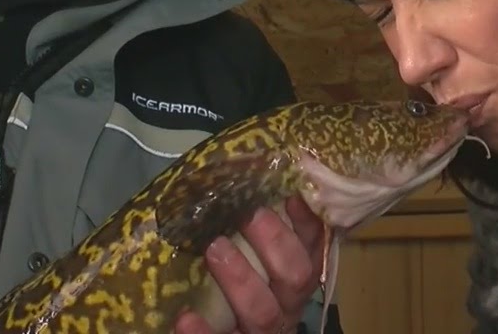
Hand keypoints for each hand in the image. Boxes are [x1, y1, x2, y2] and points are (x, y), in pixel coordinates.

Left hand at [173, 196, 325, 333]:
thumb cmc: (241, 289)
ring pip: (263, 311)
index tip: (291, 191)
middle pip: (296, 277)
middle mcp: (287, 305)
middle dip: (275, 243)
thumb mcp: (257, 262)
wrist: (229, 331)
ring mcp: (263, 331)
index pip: (312, 247)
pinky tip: (185, 316)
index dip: (307, 221)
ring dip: (241, 279)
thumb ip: (256, 232)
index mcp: (295, 279)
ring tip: (214, 249)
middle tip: (248, 214)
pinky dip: (203, 332)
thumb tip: (241, 179)